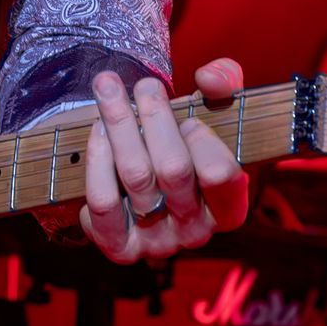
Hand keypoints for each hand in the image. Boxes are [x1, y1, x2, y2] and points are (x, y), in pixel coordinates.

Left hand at [80, 58, 251, 261]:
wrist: (147, 175)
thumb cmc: (188, 140)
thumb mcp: (215, 107)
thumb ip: (225, 81)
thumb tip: (209, 79)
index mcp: (229, 207)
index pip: (221, 174)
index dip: (202, 138)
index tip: (190, 113)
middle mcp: (195, 231)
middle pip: (173, 168)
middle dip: (155, 116)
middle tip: (144, 83)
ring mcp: (157, 243)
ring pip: (135, 176)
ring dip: (119, 124)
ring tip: (108, 89)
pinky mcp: (120, 247)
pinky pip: (102, 204)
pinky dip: (97, 163)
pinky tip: (97, 133)